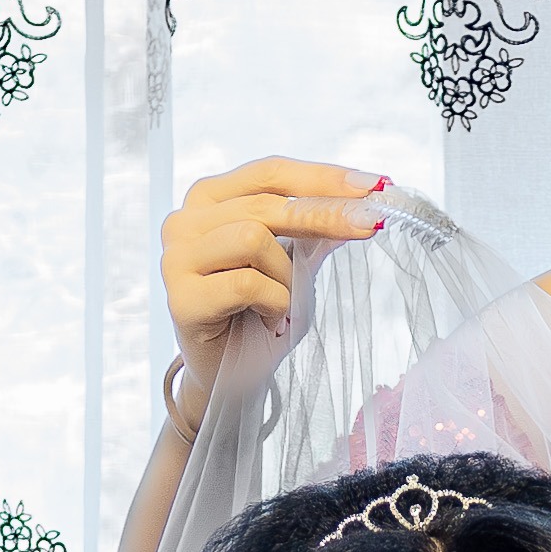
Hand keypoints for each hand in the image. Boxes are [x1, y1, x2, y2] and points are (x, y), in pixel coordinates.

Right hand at [161, 156, 387, 394]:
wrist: (231, 379)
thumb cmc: (259, 317)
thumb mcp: (296, 267)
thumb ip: (317, 232)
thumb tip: (363, 200)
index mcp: (210, 199)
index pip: (270, 172)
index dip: (323, 177)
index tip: (374, 185)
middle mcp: (185, 220)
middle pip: (267, 202)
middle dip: (326, 214)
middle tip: (369, 225)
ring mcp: (176, 258)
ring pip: (253, 238)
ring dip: (286, 276)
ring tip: (284, 304)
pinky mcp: (181, 298)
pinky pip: (246, 283)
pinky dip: (273, 303)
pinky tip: (270, 319)